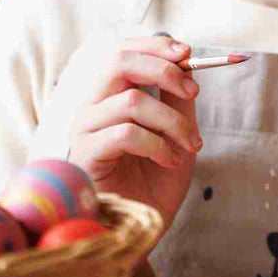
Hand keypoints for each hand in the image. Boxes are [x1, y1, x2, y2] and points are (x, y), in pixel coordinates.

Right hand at [69, 34, 201, 229]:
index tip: (188, 53)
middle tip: (192, 92)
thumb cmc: (156, 183)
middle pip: (119, 62)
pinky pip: (126, 133)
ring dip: (172, 121)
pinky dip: (157, 144)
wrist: (142, 230)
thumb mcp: (178, 133)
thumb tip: (187, 61)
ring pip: (131, 100)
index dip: (155, 46)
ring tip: (191, 144)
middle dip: (163, 70)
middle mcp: (92, 108)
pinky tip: (169, 159)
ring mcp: (85, 130)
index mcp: (111, 97)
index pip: (123, 52)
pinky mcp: (85, 155)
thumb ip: (178, 99)